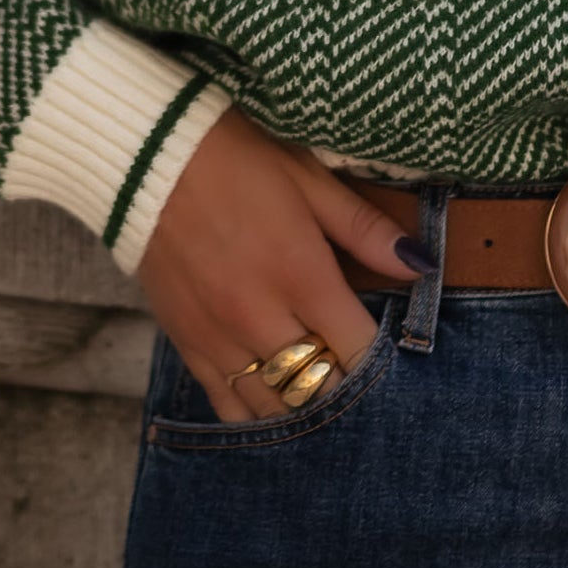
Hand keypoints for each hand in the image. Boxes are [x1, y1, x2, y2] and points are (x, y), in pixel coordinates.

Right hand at [138, 108, 411, 421]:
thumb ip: (365, 228)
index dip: (383, 360)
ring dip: (304, 401)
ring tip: (321, 385)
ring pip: (275, 406)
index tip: (393, 354)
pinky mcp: (186, 342)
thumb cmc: (236, 157)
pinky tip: (275, 400)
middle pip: (320, 387)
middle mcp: (260, 315)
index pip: (359, 349)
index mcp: (301, 274)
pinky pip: (226, 404)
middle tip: (357, 372)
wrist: (145, 156)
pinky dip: (256, 411)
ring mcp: (219, 335)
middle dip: (346, 386)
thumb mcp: (309, 178)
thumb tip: (421, 265)